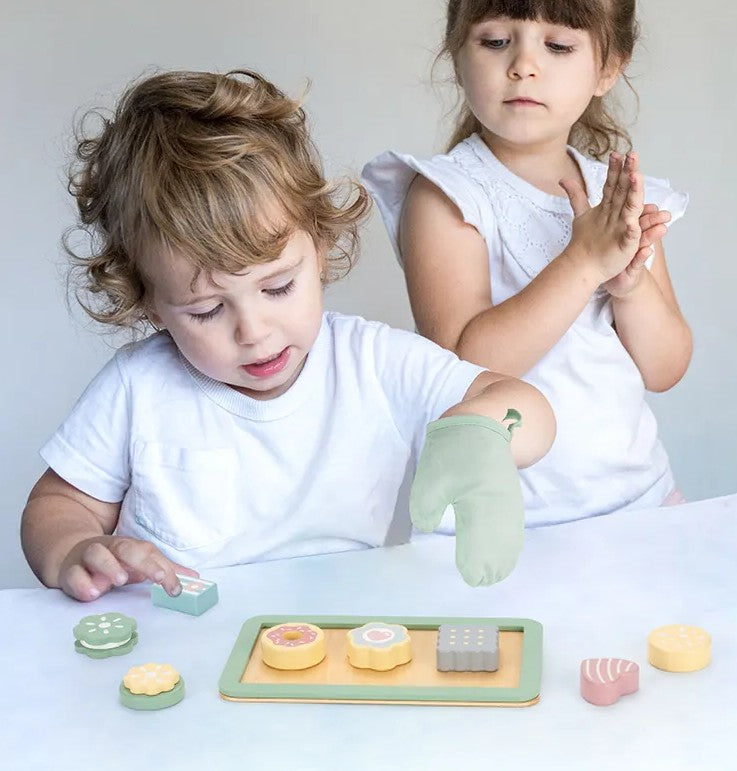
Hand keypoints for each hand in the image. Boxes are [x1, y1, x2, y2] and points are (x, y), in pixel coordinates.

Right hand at [58, 535, 197, 601]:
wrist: (71, 554)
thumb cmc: (113, 562)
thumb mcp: (139, 563)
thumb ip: (165, 570)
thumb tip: (194, 577)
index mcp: (130, 547)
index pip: (150, 554)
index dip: (165, 569)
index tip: (177, 588)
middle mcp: (110, 549)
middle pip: (126, 548)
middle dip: (144, 562)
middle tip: (158, 578)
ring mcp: (88, 558)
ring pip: (97, 554)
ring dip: (110, 566)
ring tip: (120, 581)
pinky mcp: (70, 571)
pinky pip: (74, 574)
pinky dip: (82, 582)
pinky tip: (92, 593)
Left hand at [409, 413, 524, 585]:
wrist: (480, 422)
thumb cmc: (452, 451)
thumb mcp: (429, 477)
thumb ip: (426, 506)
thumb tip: (429, 526)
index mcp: (477, 500)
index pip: (479, 540)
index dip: (475, 562)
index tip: (469, 579)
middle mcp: (498, 503)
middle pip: (498, 542)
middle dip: (491, 564)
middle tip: (481, 582)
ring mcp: (507, 498)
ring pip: (509, 534)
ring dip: (503, 555)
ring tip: (495, 574)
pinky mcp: (509, 494)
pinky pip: (513, 524)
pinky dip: (510, 540)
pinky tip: (508, 551)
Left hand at [560, 152, 643, 283]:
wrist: (591, 267)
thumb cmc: (589, 242)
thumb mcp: (582, 215)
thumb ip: (577, 196)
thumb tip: (563, 178)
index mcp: (611, 208)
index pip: (614, 184)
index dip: (615, 170)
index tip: (616, 153)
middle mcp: (621, 216)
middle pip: (625, 191)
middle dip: (630, 174)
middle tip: (633, 156)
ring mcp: (626, 230)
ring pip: (633, 210)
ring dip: (635, 194)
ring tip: (637, 178)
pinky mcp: (627, 247)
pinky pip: (632, 238)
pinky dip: (633, 231)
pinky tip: (632, 223)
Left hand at [603, 201, 669, 297]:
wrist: (614, 279)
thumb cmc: (611, 255)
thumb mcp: (606, 234)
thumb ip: (606, 214)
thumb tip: (604, 195)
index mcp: (626, 230)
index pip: (635, 214)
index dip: (640, 205)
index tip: (647, 198)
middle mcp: (633, 240)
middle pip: (644, 226)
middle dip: (654, 218)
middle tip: (665, 212)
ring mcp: (633, 255)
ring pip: (645, 242)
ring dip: (654, 235)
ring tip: (662, 229)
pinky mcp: (631, 269)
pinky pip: (637, 262)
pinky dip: (642, 256)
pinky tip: (647, 251)